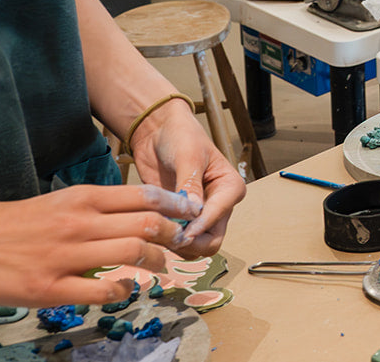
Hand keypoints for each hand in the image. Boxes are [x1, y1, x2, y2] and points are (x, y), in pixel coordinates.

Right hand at [0, 185, 200, 306]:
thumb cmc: (23, 224)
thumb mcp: (61, 202)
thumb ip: (99, 206)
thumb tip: (141, 211)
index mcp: (82, 198)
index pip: (143, 196)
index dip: (175, 205)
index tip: (191, 211)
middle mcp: (79, 223)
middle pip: (147, 224)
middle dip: (173, 234)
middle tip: (181, 241)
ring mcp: (66, 256)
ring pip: (132, 254)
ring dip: (157, 261)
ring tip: (161, 265)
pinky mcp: (52, 288)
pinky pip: (104, 291)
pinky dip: (124, 291)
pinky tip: (126, 289)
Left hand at [129, 104, 245, 256]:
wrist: (158, 132)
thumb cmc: (180, 136)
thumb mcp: (189, 156)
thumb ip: (191, 184)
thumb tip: (194, 213)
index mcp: (230, 188)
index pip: (218, 218)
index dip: (198, 228)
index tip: (178, 231)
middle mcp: (218, 205)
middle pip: (211, 241)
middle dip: (190, 243)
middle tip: (166, 236)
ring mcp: (199, 215)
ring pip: (194, 247)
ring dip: (175, 244)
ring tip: (154, 230)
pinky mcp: (180, 219)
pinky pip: (176, 241)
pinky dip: (163, 240)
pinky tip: (150, 228)